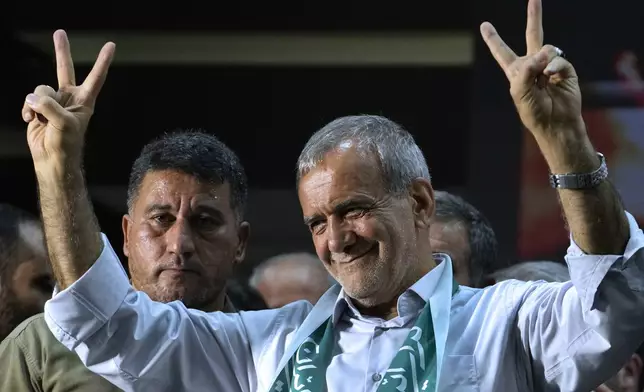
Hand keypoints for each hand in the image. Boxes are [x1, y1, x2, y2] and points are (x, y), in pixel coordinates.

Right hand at [22, 30, 114, 164]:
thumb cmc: (66, 144)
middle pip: (65, 69)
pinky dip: (27, 110)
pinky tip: (31, 121)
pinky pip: (29, 100)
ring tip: (41, 119)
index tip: (110, 45)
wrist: (52, 159)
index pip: (96, 77)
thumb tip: (33, 97)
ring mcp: (53, 102)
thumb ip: (50, 106)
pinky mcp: (38, 108)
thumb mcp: (63, 123)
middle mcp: (69, 98)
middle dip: (61, 51)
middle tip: (60, 32)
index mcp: (84, 101)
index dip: (102, 61)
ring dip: (37, 104)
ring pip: (40, 90)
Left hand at [480, 0, 581, 137]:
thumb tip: (545, 53)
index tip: (485, 25)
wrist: (556, 122)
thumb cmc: (534, 112)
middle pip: (532, 35)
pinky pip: (557, 59)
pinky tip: (551, 78)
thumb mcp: (520, 92)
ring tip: (542, 79)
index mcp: (516, 71)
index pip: (502, 52)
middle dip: (534, 16)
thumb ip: (526, 70)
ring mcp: (549, 65)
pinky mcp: (564, 69)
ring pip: (545, 49)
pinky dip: (553, 67)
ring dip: (542, 62)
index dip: (493, 39)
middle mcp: (532, 65)